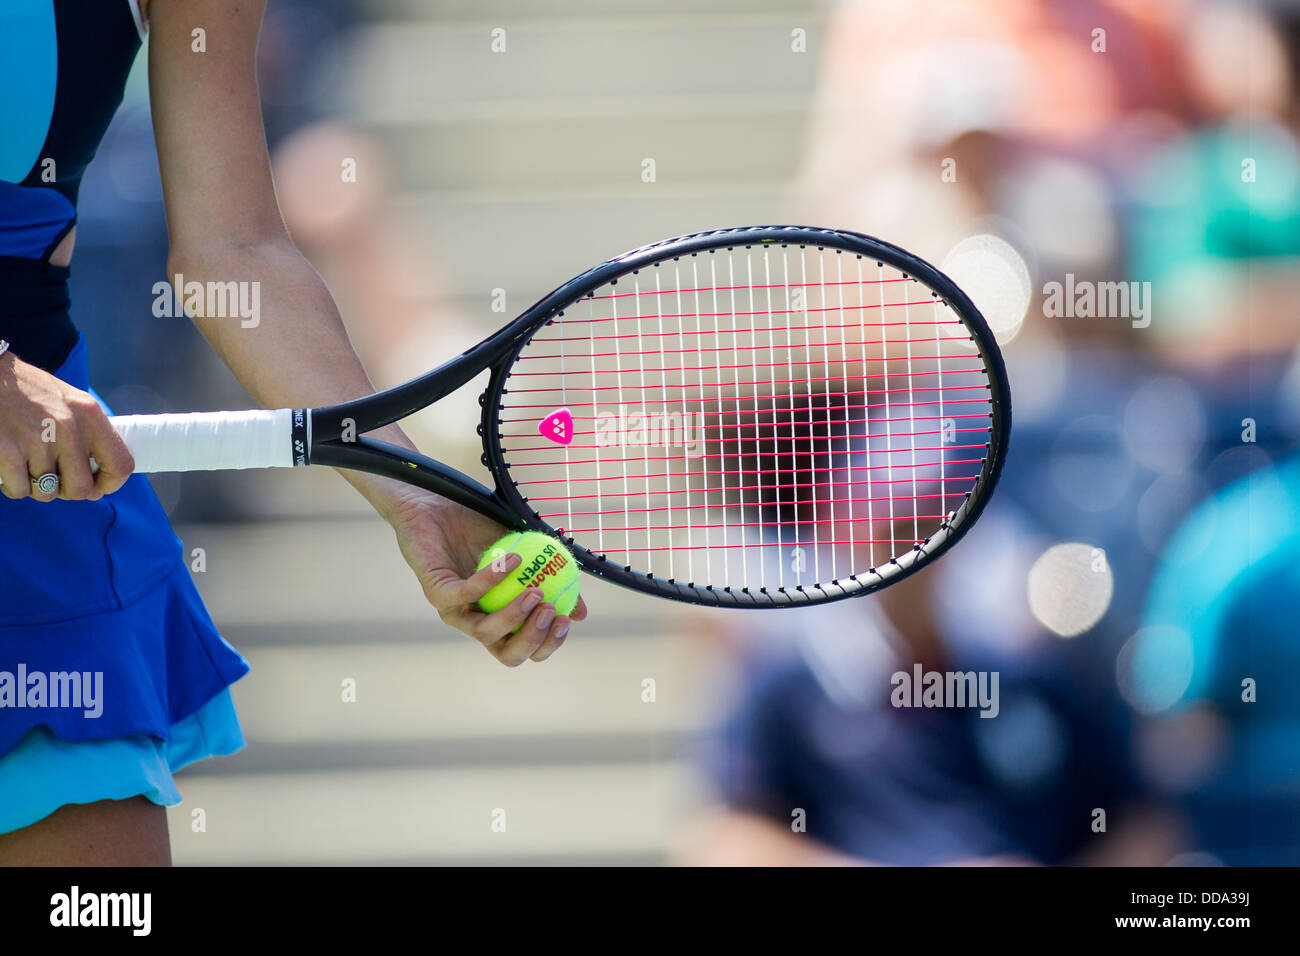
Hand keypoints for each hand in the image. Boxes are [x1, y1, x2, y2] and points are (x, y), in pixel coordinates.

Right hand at [0, 349, 133, 500]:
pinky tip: (9, 466)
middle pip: (81, 489)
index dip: (110, 484)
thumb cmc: (28, 391)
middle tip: (53, 477)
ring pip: (47, 492)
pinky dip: (12, 485)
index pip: (120, 464)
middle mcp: (68, 427)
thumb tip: (98, 488)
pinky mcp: (7, 451)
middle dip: (66, 490)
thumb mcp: (69, 402)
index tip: (97, 487)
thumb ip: (89, 438)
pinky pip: (19, 490)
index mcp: (89, 414)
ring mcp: (37, 440)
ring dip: (36, 486)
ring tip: (27, 464)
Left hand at [385, 490, 586, 665]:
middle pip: (508, 655)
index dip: (548, 643)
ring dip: (515, 616)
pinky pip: (467, 594)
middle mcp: (476, 621)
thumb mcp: (525, 551)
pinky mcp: (436, 593)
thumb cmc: (477, 527)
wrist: (435, 503)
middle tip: (553, 612)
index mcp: (498, 618)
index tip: (568, 619)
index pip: (526, 647)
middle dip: (534, 641)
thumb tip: (580, 612)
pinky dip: (491, 580)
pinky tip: (511, 560)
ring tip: (536, 590)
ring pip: (485, 633)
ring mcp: (454, 611)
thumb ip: (549, 579)